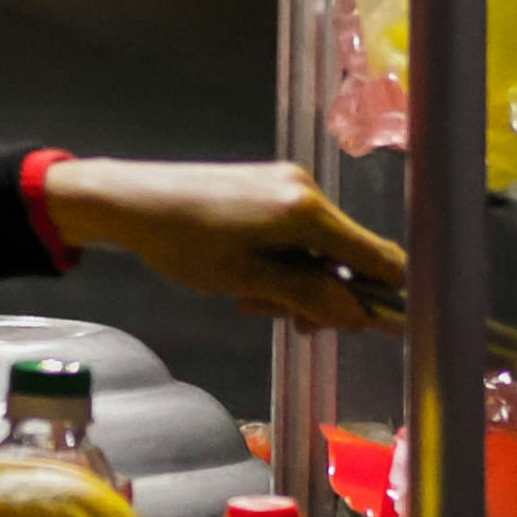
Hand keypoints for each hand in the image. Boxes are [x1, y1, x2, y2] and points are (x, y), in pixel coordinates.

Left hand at [40, 157, 406, 332]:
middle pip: (350, 257)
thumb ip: (309, 296)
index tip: (377, 332)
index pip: (379, 257)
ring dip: (300, 285)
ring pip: (321, 250)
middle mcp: (307, 190)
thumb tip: (360, 316)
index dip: (385, 298)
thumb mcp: (247, 280)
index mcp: (307, 210)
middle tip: (291, 325)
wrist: (131, 202)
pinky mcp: (270, 187)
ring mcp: (288, 185)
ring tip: (252, 302)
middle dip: (328, 297)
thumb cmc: (184, 243)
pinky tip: (249, 282)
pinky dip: (284, 264)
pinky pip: (298, 235)